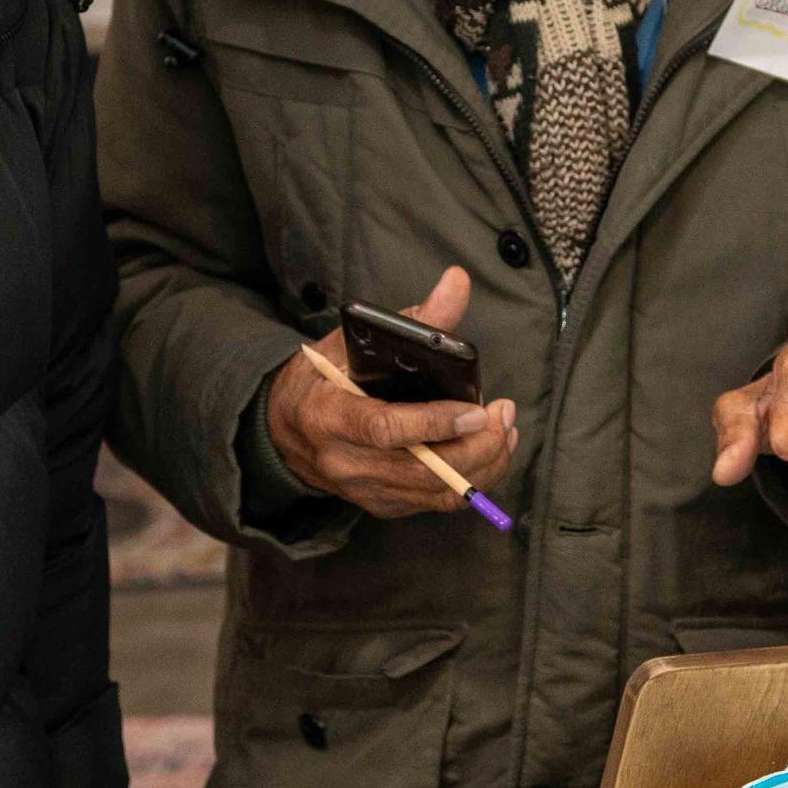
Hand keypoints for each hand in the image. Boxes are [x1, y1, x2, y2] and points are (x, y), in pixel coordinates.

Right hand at [261, 265, 517, 517]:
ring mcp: (365, 490)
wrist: (283, 429)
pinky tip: (490, 448)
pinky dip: (474, 478)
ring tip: (504, 428)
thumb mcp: (351, 341)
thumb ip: (412, 318)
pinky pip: (437, 501)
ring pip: (437, 492)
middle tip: (502, 415)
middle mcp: (345, 462)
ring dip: (484, 463)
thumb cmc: (322, 378)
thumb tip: (458, 282)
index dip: (434, 423)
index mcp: (329, 416)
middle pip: (421, 469)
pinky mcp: (383, 505)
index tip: (475, 410)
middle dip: (475, 446)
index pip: (384, 428)